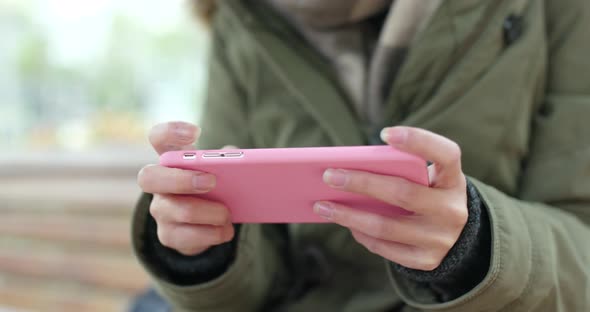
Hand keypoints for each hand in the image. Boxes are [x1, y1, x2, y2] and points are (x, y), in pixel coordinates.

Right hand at [137, 121, 234, 255]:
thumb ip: (228, 161)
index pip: (158, 138)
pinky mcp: (168, 235)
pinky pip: (185, 237)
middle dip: (182, 179)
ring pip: (175, 210)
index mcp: (171, 159)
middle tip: (212, 181)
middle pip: (150, 177)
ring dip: (207, 212)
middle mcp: (158, 183)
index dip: (170, 132)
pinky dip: (210, 234)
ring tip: (227, 213)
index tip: (196, 132)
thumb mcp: (222, 170)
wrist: (206, 223)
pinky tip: (225, 231)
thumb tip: (241, 160)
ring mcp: (160, 210)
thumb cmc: (213, 187)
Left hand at [314, 127, 467, 270]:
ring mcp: (440, 239)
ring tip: (321, 205)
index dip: (419, 141)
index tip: (385, 133)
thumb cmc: (428, 194)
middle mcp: (452, 210)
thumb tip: (347, 169)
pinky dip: (361, 233)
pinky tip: (345, 222)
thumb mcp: (426, 179)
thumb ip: (401, 170)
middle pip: (403, 194)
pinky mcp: (426, 260)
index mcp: (453, 180)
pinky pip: (385, 248)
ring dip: (348, 215)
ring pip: (386, 226)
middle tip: (328, 175)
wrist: (455, 237)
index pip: (446, 154)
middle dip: (361, 183)